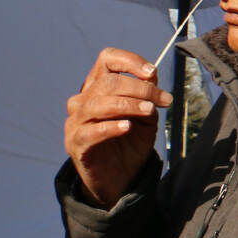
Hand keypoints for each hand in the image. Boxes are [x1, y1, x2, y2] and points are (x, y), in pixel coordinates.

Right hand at [64, 49, 171, 207]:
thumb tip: (151, 76)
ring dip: (129, 105)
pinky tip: (127, 127)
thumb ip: (147, 97)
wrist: (120, 178)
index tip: (152, 73)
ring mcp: (76, 121)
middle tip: (162, 99)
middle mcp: (83, 100)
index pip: (107, 60)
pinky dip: (110, 127)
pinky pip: (91, 131)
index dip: (129, 61)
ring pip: (99, 104)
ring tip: (149, 111)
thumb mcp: (145, 118)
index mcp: (98, 87)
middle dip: (140, 88)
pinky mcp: (76, 143)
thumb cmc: (130, 143)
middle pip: (108, 81)